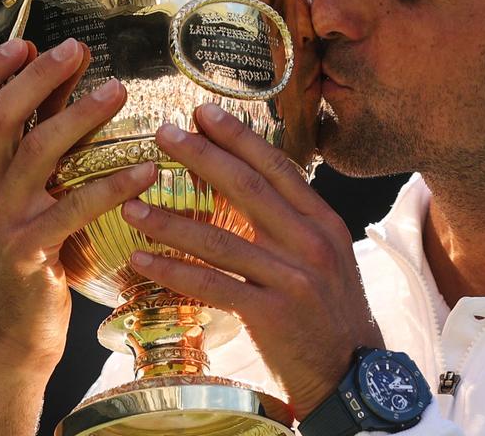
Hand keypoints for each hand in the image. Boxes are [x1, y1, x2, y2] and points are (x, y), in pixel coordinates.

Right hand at [0, 38, 157, 373]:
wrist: (9, 335)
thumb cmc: (25, 257)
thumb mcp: (19, 196)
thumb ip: (36, 140)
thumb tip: (64, 77)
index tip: (22, 41)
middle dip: (37, 76)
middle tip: (77, 49)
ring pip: (37, 152)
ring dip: (80, 115)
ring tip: (119, 91)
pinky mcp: (30, 252)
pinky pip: (75, 206)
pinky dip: (114, 184)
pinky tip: (147, 169)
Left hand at [120, 102, 383, 417]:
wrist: (352, 370)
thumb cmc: (330, 310)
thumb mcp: (326, 255)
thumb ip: (293, 220)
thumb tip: (252, 183)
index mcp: (323, 221)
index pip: (278, 168)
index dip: (239, 138)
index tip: (204, 113)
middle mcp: (311, 242)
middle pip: (249, 189)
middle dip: (203, 157)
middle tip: (163, 133)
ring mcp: (292, 278)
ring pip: (222, 239)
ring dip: (172, 220)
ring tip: (132, 204)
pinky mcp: (272, 313)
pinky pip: (214, 285)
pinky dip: (175, 271)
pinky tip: (143, 259)